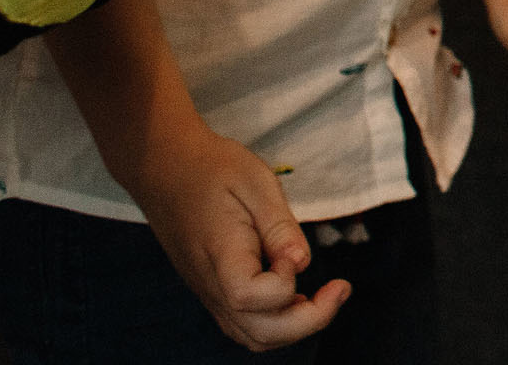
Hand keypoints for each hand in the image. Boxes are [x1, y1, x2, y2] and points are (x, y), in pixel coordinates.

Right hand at [129, 122, 348, 350]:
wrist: (167, 169)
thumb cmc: (213, 169)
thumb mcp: (255, 182)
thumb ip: (280, 227)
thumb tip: (302, 264)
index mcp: (219, 255)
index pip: (251, 298)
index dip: (283, 284)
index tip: (292, 252)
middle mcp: (211, 286)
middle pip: (258, 334)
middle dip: (308, 321)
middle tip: (340, 289)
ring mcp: (210, 293)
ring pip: (253, 337)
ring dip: (295, 327)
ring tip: (324, 295)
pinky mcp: (214, 292)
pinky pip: (245, 325)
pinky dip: (277, 322)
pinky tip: (296, 294)